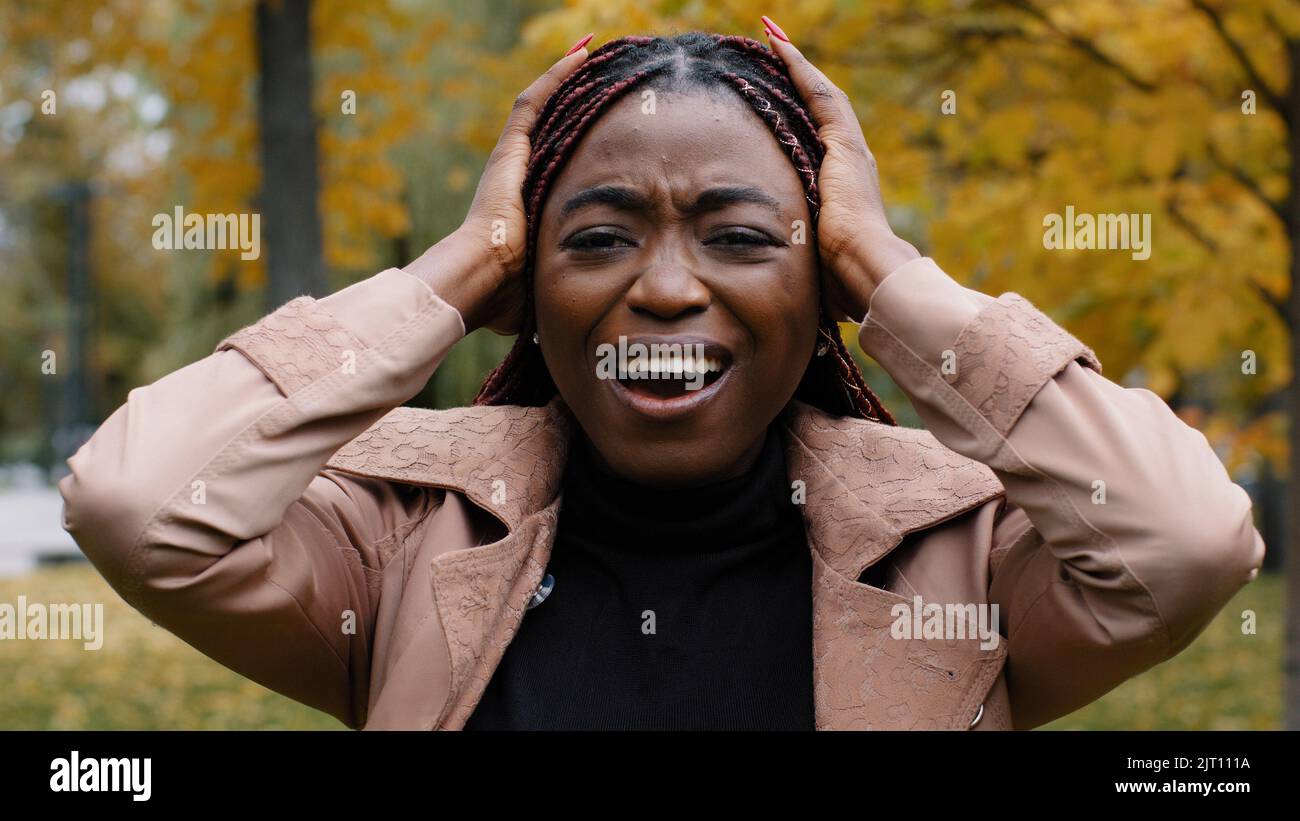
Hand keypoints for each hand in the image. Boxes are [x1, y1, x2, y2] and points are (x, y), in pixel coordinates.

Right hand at [405, 40, 590, 333]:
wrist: (478, 283)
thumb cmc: (503, 298)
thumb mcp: (538, 290)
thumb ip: (550, 293)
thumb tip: (555, 325)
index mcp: (522, 207)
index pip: (552, 165)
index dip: (574, 144)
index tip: (599, 128)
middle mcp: (514, 177)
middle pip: (549, 129)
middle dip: (575, 103)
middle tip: (606, 79)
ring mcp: (510, 160)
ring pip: (543, 108)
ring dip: (569, 80)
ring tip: (596, 53)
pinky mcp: (510, 150)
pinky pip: (536, 101)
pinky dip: (558, 75)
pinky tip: (583, 53)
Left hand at [763, 18, 919, 322]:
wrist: (870, 276)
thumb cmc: (846, 283)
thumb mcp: (818, 263)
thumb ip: (807, 263)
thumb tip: (796, 297)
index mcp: (846, 188)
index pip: (821, 139)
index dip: (802, 113)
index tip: (783, 92)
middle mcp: (852, 162)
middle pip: (822, 108)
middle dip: (800, 78)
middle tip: (776, 48)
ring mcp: (851, 152)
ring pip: (821, 95)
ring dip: (797, 64)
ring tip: (773, 36)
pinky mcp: (843, 147)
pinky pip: (819, 95)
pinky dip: (799, 68)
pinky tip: (779, 45)